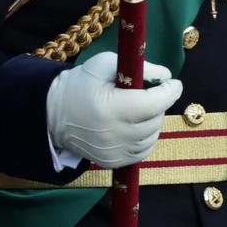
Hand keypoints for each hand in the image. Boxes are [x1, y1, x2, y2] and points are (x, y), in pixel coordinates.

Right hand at [46, 52, 182, 166]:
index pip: (152, 104)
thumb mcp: (105, 64)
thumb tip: (166, 77)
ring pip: (151, 138)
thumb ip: (139, 68)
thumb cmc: (81, 83)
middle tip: (153, 93)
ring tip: (143, 109)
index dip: (169, 93)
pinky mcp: (111, 162)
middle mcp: (113, 134)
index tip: (173, 83)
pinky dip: (146, 139)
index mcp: (110, 107)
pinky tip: (138, 126)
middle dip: (160, 105)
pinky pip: (141, 153)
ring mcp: (112, 152)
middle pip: (154, 121)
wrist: (53, 113)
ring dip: (154, 122)